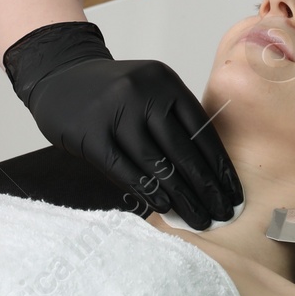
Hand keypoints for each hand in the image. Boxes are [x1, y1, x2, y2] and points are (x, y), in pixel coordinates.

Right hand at [2, 21, 241, 228]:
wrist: (61, 77)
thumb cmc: (115, 93)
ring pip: (156, 164)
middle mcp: (144, 93)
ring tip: (199, 219)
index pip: (201, 130)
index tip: (233, 193)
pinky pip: (124, 170)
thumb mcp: (150, 91)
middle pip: (182, 150)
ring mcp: (115, 112)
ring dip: (181, 197)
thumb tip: (206, 173)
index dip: (220, 166)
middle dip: (206, 187)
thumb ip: (174, 121)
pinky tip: (165, 207)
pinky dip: (147, 191)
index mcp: (166, 82)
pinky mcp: (90, 134)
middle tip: (222, 214)